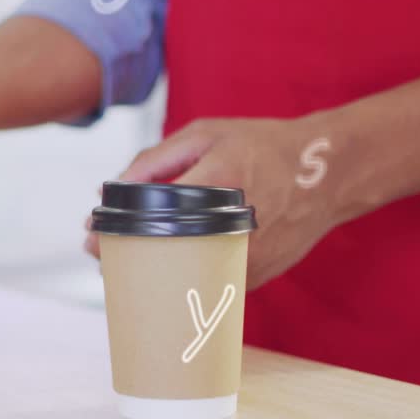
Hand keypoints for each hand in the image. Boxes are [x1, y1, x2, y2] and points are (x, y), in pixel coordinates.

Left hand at [85, 117, 338, 289]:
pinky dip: (184, 280)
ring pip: (184, 281)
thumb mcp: (207, 134)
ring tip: (130, 262)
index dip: (115, 230)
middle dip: (125, 260)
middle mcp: (233, 226)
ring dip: (151, 275)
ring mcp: (247, 256)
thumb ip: (157, 158)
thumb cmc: (262, 145)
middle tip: (103, 255)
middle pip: (163, 258)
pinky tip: (168, 269)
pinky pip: (208, 284)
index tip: (90, 234)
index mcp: (218, 182)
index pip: (152, 214)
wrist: (329, 171)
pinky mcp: (256, 275)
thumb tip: (116, 186)